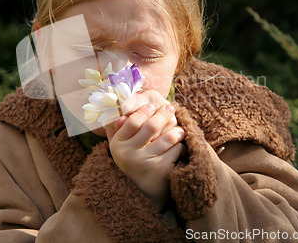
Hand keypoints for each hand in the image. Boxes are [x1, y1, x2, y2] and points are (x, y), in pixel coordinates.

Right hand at [105, 90, 185, 208]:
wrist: (143, 192)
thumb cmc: (134, 159)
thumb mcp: (122, 144)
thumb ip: (119, 127)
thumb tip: (122, 109)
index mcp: (117, 145)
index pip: (132, 121)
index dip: (144, 110)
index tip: (152, 106)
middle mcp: (128, 155)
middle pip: (151, 126)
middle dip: (163, 114)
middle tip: (171, 107)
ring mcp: (144, 163)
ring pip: (168, 137)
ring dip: (177, 131)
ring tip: (179, 129)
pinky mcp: (160, 171)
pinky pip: (176, 150)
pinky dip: (180, 146)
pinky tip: (178, 147)